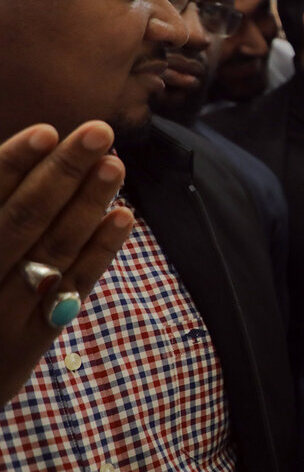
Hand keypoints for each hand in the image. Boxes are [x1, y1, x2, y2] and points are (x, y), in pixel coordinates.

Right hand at [0, 122, 133, 405]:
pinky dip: (99, 252)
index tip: (47, 131)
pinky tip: (124, 217)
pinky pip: (72, 289)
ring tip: (116, 165)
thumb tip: (13, 165)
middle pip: (24, 220)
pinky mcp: (32, 340)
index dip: (12, 165)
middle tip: (99, 132)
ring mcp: (4, 312)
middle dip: (63, 173)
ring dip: (88, 205)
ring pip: (54, 251)